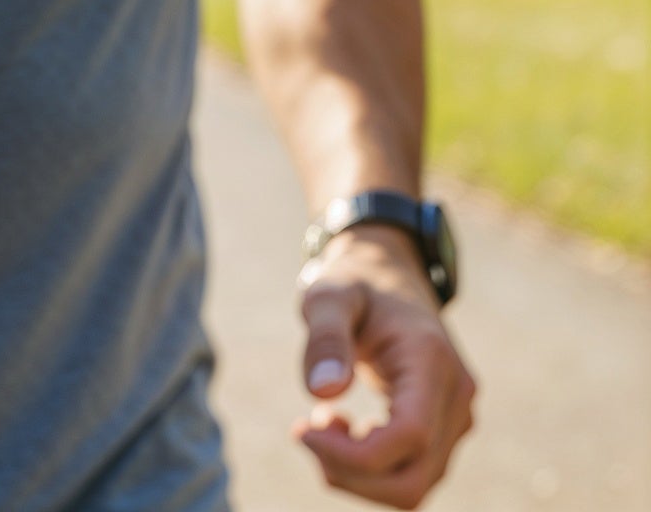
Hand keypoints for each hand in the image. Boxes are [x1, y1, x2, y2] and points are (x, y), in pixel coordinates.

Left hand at [294, 227, 476, 507]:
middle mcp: (456, 396)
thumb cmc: (353, 281)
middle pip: (412, 479)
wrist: (387, 272)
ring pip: (414, 485)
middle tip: (304, 431)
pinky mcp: (444, 427)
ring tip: (320, 423)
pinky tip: (339, 427)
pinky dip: (370, 467)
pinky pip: (412, 472)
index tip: (302, 430)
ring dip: (358, 474)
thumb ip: (325, 337)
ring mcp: (456, 416)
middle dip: (350, 474)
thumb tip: (324, 392)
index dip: (353, 454)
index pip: (409, 437)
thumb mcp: (328, 294)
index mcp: (431, 361)